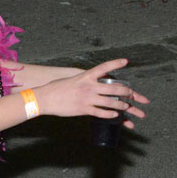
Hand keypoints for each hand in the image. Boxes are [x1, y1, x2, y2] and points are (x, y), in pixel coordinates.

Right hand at [33, 59, 150, 127]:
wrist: (45, 98)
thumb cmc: (58, 87)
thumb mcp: (74, 78)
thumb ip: (86, 79)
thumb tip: (96, 79)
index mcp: (86, 76)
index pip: (104, 67)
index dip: (116, 63)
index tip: (125, 61)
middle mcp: (89, 86)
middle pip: (114, 88)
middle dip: (126, 92)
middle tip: (131, 94)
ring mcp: (88, 98)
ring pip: (111, 102)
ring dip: (121, 105)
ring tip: (126, 107)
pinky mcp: (84, 109)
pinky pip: (101, 113)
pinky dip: (110, 114)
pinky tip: (115, 116)